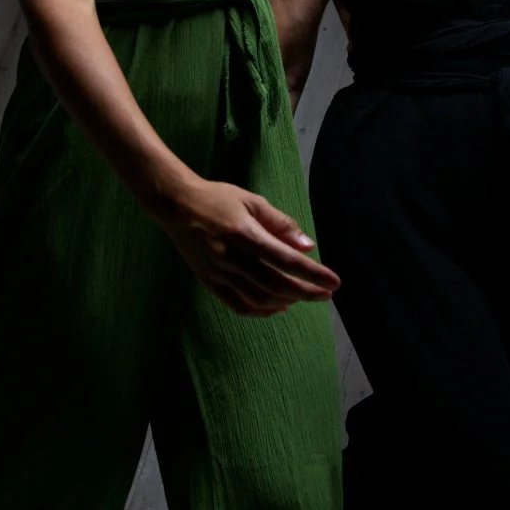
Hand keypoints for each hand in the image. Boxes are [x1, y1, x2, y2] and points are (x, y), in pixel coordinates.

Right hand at [159, 177, 339, 316]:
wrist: (175, 205)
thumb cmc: (217, 198)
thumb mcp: (252, 201)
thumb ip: (280, 223)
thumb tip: (307, 246)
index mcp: (244, 234)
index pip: (286, 260)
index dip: (313, 274)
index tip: (333, 282)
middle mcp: (231, 257)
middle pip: (276, 284)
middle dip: (306, 292)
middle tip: (326, 294)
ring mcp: (218, 272)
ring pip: (259, 298)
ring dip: (286, 301)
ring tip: (303, 297)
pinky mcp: (209, 281)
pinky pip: (238, 305)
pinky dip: (261, 310)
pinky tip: (277, 306)